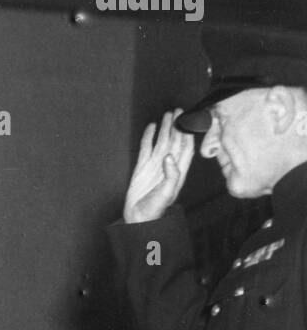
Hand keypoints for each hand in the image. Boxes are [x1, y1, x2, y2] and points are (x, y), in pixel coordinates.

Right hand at [123, 109, 194, 223]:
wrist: (138, 217)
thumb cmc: (155, 209)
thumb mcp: (167, 193)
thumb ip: (171, 174)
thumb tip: (169, 156)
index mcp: (177, 171)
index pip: (186, 148)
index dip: (188, 135)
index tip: (190, 120)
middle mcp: (168, 165)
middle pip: (175, 141)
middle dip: (178, 126)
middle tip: (179, 111)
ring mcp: (155, 165)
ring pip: (162, 141)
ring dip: (165, 128)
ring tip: (168, 115)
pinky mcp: (142, 166)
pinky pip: (146, 148)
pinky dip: (148, 137)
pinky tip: (151, 127)